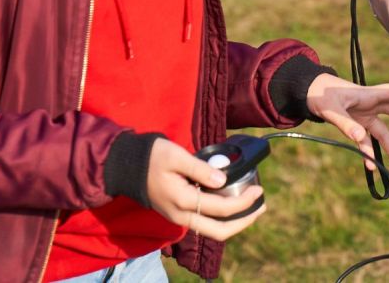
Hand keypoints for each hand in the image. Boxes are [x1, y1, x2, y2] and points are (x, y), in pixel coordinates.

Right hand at [145, 138, 265, 240]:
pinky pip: (204, 223)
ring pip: (212, 231)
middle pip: (219, 231)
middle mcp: (181, 216)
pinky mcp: (178, 214)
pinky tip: (233, 205)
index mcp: (183, 201)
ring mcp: (178, 218)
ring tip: (253, 208)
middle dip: (244, 221)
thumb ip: (201, 169)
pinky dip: (222, 218)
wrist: (126, 167)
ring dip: (234, 223)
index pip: (221, 209)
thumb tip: (223, 180)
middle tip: (261, 206)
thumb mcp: (177, 156)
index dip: (244, 202)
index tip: (259, 190)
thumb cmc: (152, 157)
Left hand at [305, 74, 388, 171]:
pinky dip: (369, 153)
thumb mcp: (331, 109)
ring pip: (385, 132)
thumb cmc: (320, 94)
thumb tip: (361, 138)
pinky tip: (371, 167)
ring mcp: (366, 115)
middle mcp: (372, 104)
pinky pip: (367, 141)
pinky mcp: (357, 124)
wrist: (307, 92)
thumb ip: (346, 124)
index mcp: (370, 95)